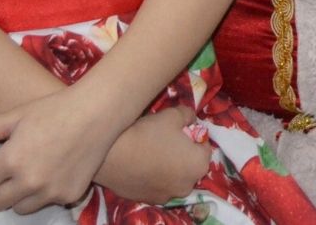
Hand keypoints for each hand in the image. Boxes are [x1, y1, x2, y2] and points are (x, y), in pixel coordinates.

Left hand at [0, 87, 125, 212]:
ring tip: (34, 170)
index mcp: (11, 161)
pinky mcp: (70, 196)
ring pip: (20, 209)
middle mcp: (29, 182)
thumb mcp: (15, 114)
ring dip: (21, 194)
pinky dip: (47, 192)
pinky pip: (48, 203)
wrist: (97, 112)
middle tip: (13, 167)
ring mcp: (51, 192)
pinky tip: (57, 169)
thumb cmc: (54, 109)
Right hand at [96, 108, 211, 204]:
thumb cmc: (148, 133)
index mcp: (199, 165)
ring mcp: (167, 196)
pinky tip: (141, 164)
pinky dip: (154, 177)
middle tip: (167, 140)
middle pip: (191, 165)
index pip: (204, 147)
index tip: (181, 130)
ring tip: (152, 152)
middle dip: (184, 154)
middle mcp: (187, 185)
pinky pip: (157, 185)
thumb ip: (188, 115)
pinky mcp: (148, 200)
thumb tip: (191, 119)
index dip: (194, 136)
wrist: (111, 156)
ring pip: (174, 177)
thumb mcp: (173, 115)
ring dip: (169, 167)